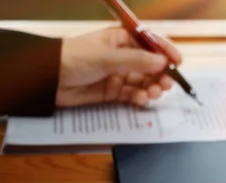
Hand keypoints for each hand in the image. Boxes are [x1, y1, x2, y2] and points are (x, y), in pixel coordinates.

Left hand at [56, 27, 181, 107]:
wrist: (48, 79)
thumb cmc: (73, 58)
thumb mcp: (107, 57)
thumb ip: (136, 61)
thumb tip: (161, 63)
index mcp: (121, 39)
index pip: (150, 42)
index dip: (165, 51)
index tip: (178, 62)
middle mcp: (122, 55)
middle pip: (150, 65)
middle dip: (161, 74)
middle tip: (167, 84)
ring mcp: (118, 74)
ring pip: (143, 81)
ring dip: (152, 87)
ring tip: (154, 93)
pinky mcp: (113, 91)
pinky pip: (132, 94)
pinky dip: (139, 97)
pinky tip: (141, 99)